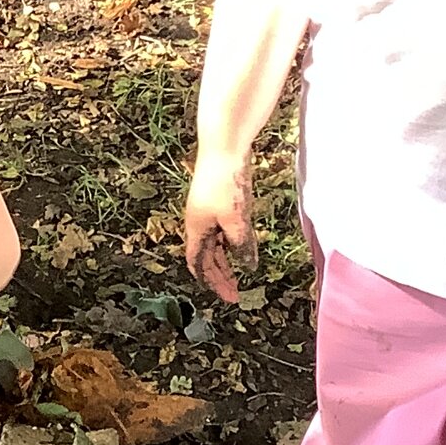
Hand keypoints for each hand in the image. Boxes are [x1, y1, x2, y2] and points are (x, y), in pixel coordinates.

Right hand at [184, 159, 256, 304]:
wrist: (223, 147)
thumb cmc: (224, 182)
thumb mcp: (236, 218)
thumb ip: (241, 245)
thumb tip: (248, 266)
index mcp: (197, 228)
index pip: (198, 264)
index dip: (211, 282)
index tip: (228, 297)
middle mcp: (199, 222)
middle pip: (205, 256)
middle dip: (219, 275)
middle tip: (235, 292)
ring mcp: (208, 211)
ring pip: (215, 243)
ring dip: (225, 261)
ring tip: (239, 274)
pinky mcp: (219, 201)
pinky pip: (223, 230)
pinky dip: (231, 243)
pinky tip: (244, 246)